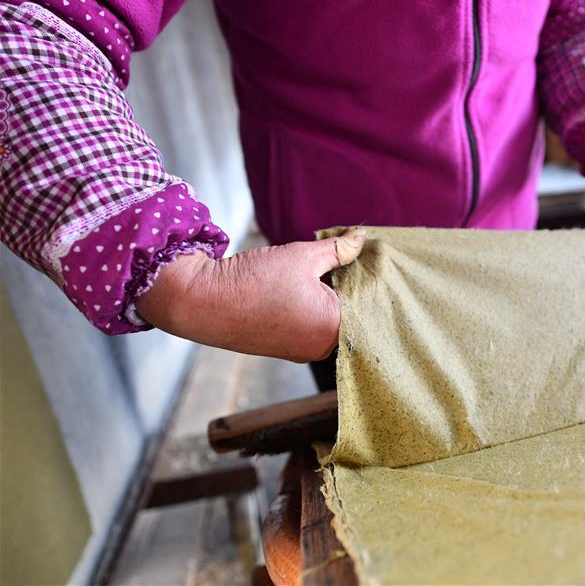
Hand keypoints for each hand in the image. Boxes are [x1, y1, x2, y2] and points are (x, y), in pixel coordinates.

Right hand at [136, 227, 365, 362]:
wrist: (202, 303)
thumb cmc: (252, 281)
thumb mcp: (302, 256)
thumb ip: (338, 250)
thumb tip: (361, 238)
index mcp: (334, 327)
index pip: (370, 303)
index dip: (373, 279)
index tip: (376, 259)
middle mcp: (323, 347)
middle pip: (355, 314)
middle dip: (356, 287)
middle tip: (359, 259)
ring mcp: (305, 351)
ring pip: (335, 320)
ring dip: (337, 297)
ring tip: (334, 270)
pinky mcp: (289, 349)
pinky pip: (315, 327)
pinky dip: (319, 308)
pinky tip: (313, 287)